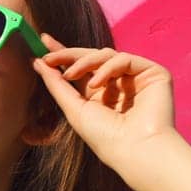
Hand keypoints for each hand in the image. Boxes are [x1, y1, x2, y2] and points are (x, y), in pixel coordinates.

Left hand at [30, 33, 178, 171]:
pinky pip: (124, 59)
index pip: (81, 68)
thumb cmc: (105, 137)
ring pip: (106, 55)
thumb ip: (56, 85)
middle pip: (92, 57)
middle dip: (68, 53)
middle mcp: (118, 83)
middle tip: (49, 56)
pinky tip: (96, 84)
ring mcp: (136, 77)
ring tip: (70, 76)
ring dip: (84, 62)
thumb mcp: (73, 108)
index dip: (64, 53)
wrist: (136, 149)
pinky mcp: (153, 72)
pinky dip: (107, 67)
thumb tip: (37, 62)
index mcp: (101, 94)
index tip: (44, 41)